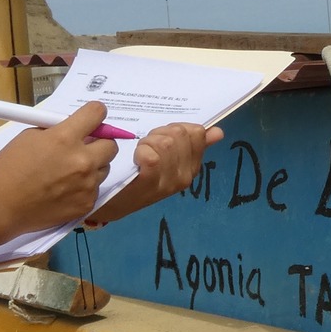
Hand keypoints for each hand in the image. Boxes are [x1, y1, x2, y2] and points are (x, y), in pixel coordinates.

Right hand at [0, 101, 120, 235]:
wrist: (0, 205)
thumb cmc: (9, 167)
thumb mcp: (30, 136)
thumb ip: (59, 131)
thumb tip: (78, 129)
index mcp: (65, 138)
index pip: (97, 113)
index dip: (95, 113)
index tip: (92, 117)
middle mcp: (83, 160)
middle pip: (111, 145)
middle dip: (100, 143)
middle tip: (84, 147)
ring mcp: (87, 185)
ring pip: (105, 168)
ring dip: (93, 166)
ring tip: (69, 173)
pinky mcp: (87, 204)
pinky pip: (94, 189)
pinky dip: (84, 187)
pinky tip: (64, 191)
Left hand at [86, 122, 223, 225]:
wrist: (112, 203)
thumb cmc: (139, 176)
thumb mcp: (169, 159)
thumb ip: (194, 145)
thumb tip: (217, 132)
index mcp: (192, 167)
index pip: (196, 132)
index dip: (176, 128)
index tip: (162, 138)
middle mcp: (185, 176)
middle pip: (180, 134)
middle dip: (161, 133)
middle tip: (148, 145)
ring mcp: (169, 181)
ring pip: (166, 142)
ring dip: (148, 142)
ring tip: (140, 153)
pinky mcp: (150, 183)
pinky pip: (153, 157)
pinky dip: (141, 152)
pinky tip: (135, 160)